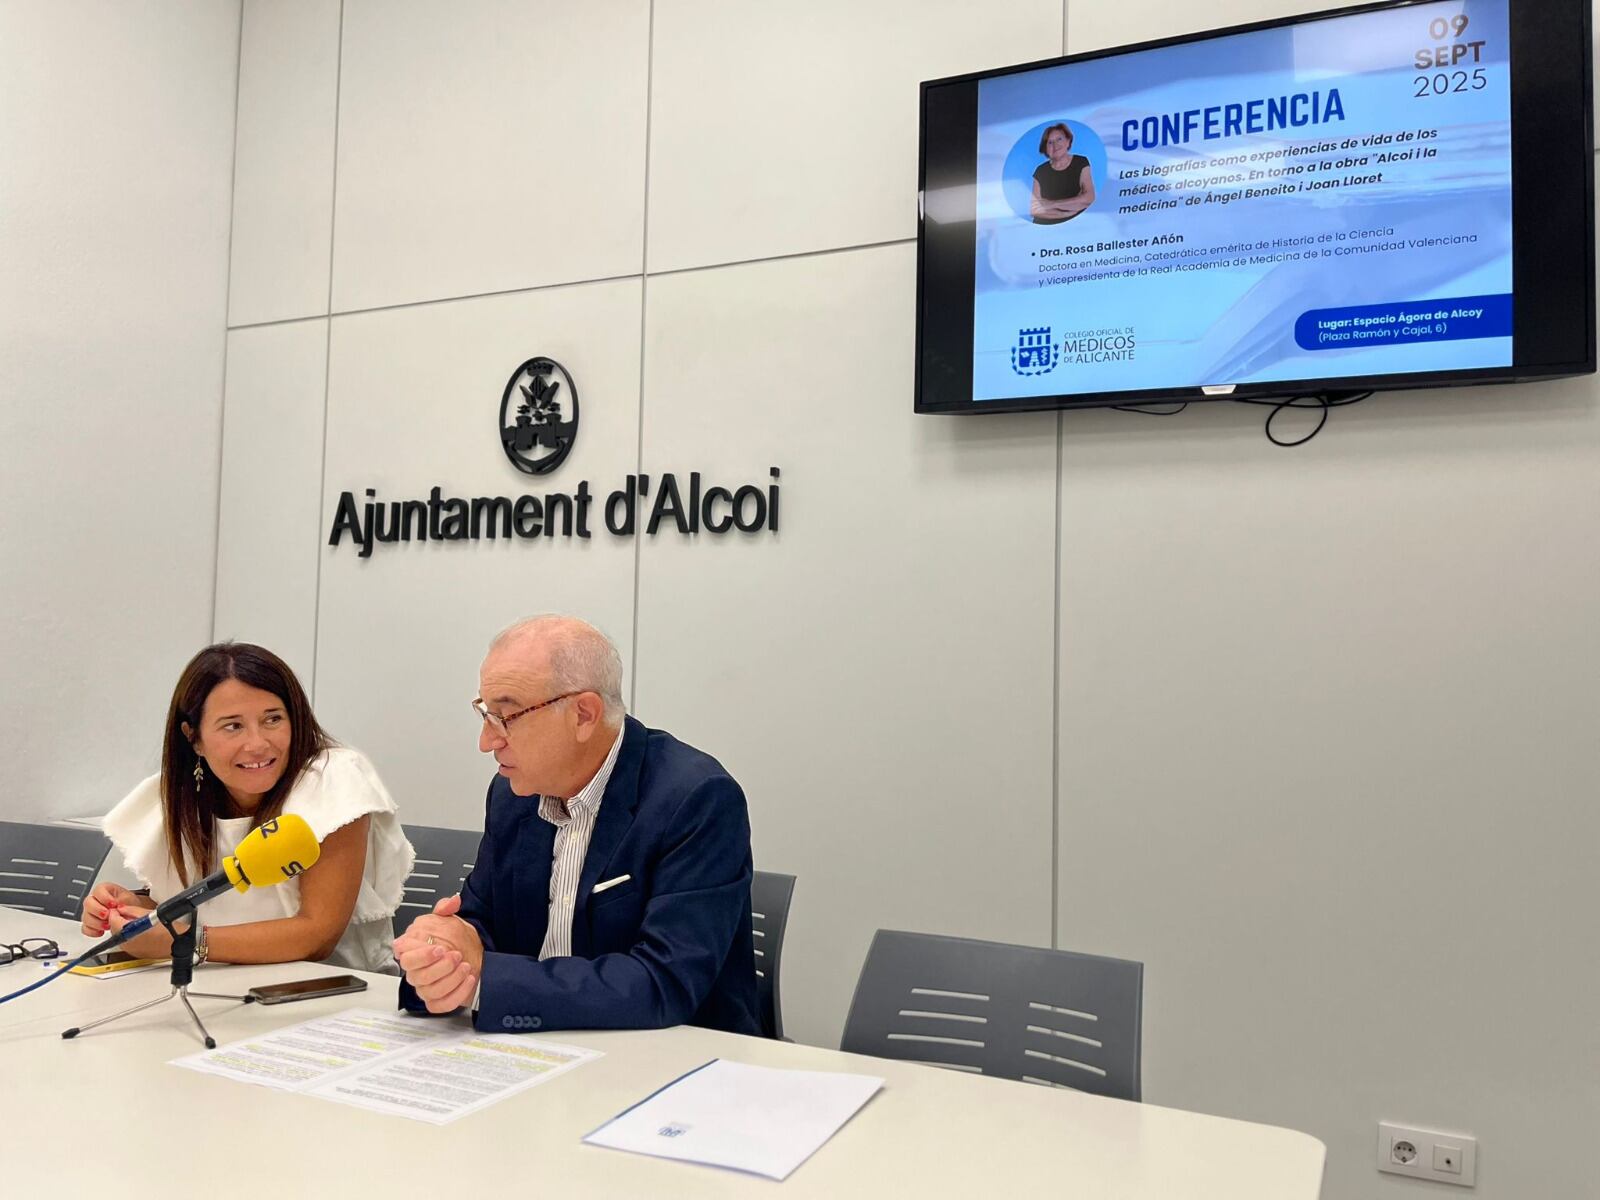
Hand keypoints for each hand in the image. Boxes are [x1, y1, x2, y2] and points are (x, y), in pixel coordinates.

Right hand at [81, 882, 149, 935]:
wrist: (131, 914)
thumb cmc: (129, 904)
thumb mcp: (129, 898)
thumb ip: (122, 901)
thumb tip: (117, 907)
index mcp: (105, 890)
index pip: (98, 890)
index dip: (104, 897)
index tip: (113, 904)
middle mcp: (95, 900)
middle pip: (88, 903)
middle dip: (98, 910)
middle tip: (107, 915)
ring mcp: (91, 912)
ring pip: (85, 917)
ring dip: (96, 923)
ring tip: (108, 925)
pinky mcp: (90, 924)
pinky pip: (85, 928)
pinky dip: (92, 931)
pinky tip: (101, 932)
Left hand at [105, 906, 173, 959]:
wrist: (177, 943)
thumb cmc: (167, 929)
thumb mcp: (148, 913)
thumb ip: (131, 910)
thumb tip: (122, 908)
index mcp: (126, 931)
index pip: (112, 919)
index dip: (115, 912)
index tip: (120, 909)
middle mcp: (124, 943)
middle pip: (114, 929)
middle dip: (119, 920)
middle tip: (129, 914)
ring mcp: (129, 950)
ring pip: (120, 936)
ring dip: (124, 929)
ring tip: (138, 923)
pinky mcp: (135, 953)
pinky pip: (127, 943)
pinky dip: (130, 936)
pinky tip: (142, 932)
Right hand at [394, 894, 482, 1013]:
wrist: (470, 954)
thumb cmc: (454, 939)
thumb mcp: (448, 919)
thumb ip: (446, 908)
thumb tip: (452, 901)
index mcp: (413, 951)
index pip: (405, 957)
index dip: (421, 954)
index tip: (439, 948)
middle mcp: (416, 972)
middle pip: (418, 976)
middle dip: (439, 966)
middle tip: (455, 955)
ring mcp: (425, 988)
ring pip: (431, 990)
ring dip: (452, 978)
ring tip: (465, 966)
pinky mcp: (437, 1002)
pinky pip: (443, 1004)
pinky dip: (458, 992)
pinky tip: (468, 979)